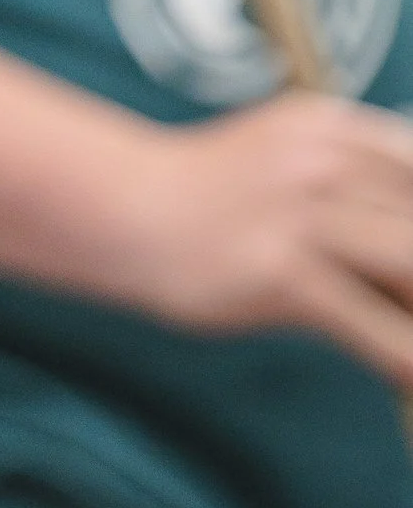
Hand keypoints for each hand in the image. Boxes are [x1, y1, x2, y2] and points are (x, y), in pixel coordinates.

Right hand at [108, 92, 412, 387]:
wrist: (124, 209)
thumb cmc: (210, 194)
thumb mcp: (286, 154)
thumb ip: (351, 179)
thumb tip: (405, 246)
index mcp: (330, 126)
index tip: (411, 267)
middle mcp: (322, 161)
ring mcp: (300, 215)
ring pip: (409, 268)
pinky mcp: (281, 273)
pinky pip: (370, 326)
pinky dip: (403, 358)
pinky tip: (408, 381)